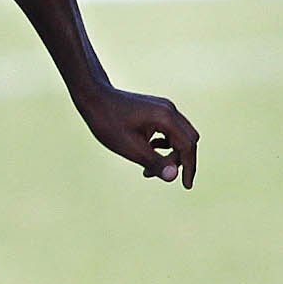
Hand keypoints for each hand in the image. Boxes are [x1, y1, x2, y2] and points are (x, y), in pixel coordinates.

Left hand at [76, 86, 198, 187]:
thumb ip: (154, 162)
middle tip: (161, 174)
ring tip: (148, 167)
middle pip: (189, 140)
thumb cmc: (108, 122)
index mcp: (166, 118)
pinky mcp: (157, 109)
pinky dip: (164, 143)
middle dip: (180, 160)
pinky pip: (170, 130)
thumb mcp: (129, 147)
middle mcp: (170, 110)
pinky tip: (148, 149)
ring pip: (180, 135)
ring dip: (171, 153)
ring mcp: (164, 108)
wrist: (92, 97)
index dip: (189, 168)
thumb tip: (174, 177)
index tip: (186, 186)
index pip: (188, 146)